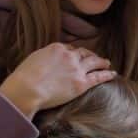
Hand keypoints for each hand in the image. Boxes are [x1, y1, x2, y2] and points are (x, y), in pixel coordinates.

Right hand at [0, 43, 114, 116]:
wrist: (27, 89)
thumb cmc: (24, 77)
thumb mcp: (33, 59)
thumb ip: (45, 58)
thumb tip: (48, 63)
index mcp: (56, 48)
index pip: (69, 48)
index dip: (74, 53)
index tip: (76, 56)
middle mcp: (69, 56)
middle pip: (83, 53)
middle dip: (89, 55)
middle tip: (94, 57)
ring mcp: (77, 69)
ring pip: (94, 62)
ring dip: (101, 62)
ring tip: (106, 63)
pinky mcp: (81, 83)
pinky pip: (98, 77)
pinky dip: (107, 74)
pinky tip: (113, 74)